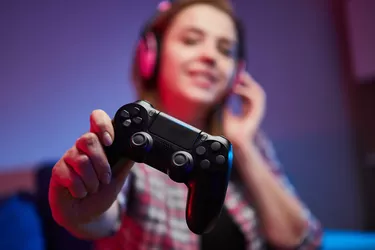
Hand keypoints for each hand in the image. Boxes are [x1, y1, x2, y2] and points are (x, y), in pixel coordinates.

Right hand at [49, 110, 133, 227]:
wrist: (87, 215)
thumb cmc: (103, 192)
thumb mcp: (119, 177)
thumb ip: (126, 160)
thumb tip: (138, 146)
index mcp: (99, 143)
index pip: (97, 118)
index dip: (102, 125)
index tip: (109, 141)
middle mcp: (82, 146)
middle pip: (87, 139)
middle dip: (101, 164)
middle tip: (105, 179)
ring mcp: (68, 157)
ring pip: (81, 160)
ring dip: (92, 181)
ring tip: (93, 189)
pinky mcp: (57, 171)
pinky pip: (69, 176)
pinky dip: (80, 190)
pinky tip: (80, 193)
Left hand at [223, 71, 265, 147]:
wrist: (233, 140)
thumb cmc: (227, 127)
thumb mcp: (223, 109)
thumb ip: (224, 99)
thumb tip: (220, 87)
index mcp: (247, 105)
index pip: (247, 88)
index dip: (242, 80)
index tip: (234, 72)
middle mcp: (254, 106)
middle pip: (253, 87)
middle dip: (245, 79)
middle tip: (236, 71)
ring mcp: (257, 108)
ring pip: (257, 90)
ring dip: (247, 83)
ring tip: (235, 79)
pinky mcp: (258, 111)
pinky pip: (255, 97)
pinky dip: (245, 92)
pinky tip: (235, 89)